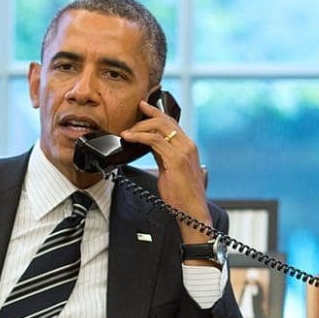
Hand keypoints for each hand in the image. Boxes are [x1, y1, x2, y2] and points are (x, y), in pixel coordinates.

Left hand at [120, 101, 211, 242]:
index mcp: (188, 147)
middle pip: (166, 121)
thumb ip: (163, 156)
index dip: (157, 113)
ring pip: (160, 127)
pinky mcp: (176, 159)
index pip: (172, 123)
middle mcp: (188, 145)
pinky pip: (154, 141)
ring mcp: (183, 151)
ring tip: (127, 132)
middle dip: (146, 116)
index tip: (144, 106)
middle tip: (131, 118)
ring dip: (140, 127)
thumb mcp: (170, 170)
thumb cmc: (182, 195)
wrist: (192, 211)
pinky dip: (139, 136)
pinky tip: (129, 138)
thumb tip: (149, 146)